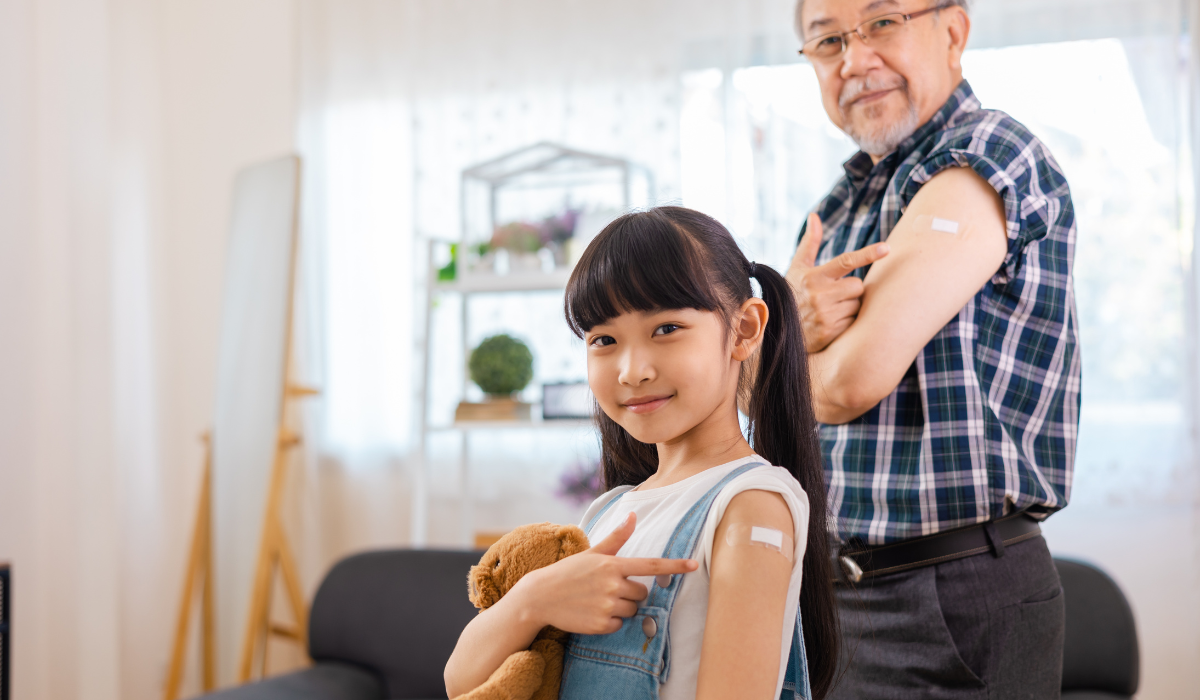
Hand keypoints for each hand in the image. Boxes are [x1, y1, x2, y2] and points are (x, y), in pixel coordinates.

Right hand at [509, 512, 697, 634]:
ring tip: (597, 600)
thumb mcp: (593, 552)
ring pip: (632, 610)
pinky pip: (619, 624)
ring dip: (621, 607)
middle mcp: (613, 585)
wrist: (540, 596)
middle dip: (631, 592)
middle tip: (608, 588)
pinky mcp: (601, 624)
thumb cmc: (569, 572)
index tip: (694, 565)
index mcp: (613, 564)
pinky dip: (609, 621)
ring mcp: (607, 605)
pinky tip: (592, 612)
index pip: (651, 565)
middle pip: (643, 593)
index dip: (675, 566)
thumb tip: (633, 516)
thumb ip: (617, 537)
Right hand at [786, 213, 889, 352]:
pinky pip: (853, 322)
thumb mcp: (798, 267)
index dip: (868, 254)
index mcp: (815, 276)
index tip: (886, 248)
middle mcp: (820, 294)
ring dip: (848, 306)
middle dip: (850, 290)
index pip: (846, 261)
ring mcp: (825, 314)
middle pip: (857, 286)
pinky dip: (845, 322)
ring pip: (857, 305)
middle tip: (834, 295)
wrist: (777, 327)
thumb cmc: (793, 292)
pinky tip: (830, 323)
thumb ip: (810, 242)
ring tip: (829, 310)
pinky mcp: (829, 332)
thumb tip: (814, 215)